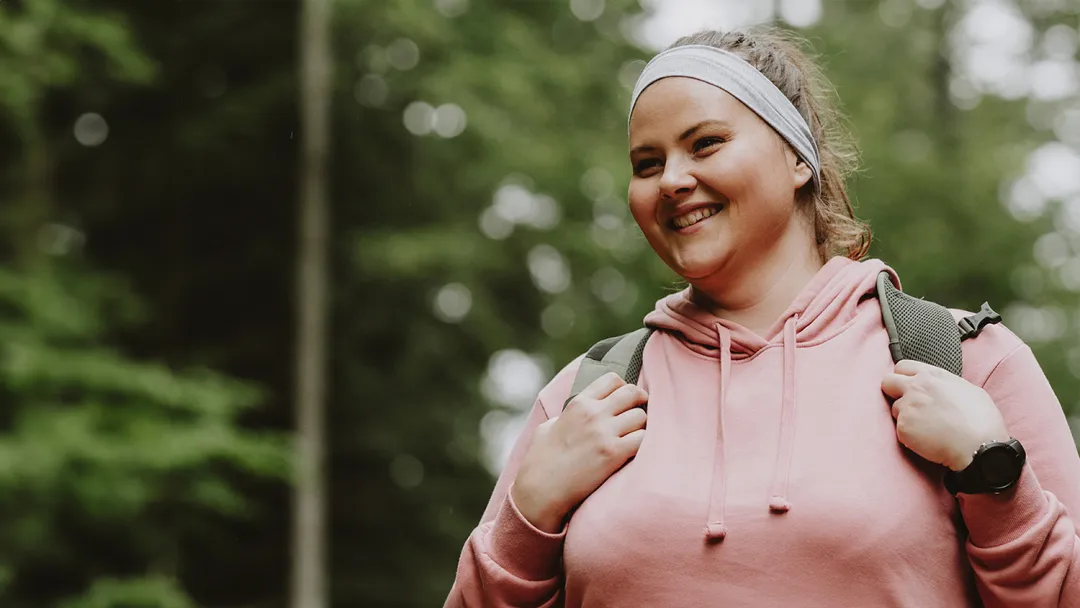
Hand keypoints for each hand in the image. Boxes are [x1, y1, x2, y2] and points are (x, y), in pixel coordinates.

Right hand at [511, 372, 647, 532]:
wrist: (541, 490)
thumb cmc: (540, 461)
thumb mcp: (548, 428)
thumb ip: (565, 417)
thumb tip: (571, 417)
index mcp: (578, 403)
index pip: (612, 379)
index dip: (623, 388)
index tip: (625, 400)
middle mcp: (593, 413)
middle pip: (632, 393)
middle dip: (640, 402)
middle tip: (637, 416)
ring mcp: (604, 433)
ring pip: (641, 416)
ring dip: (641, 426)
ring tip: (634, 437)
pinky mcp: (614, 453)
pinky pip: (643, 438)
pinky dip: (642, 444)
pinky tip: (634, 452)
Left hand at [881, 360, 1009, 471]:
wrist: (978, 446)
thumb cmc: (981, 420)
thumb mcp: (968, 389)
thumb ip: (946, 384)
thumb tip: (940, 386)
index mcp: (932, 376)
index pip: (902, 366)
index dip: (903, 376)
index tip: (908, 385)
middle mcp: (915, 387)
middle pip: (887, 382)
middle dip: (892, 391)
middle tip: (907, 405)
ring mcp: (907, 406)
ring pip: (895, 409)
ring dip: (905, 417)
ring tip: (928, 427)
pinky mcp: (903, 427)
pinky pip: (900, 429)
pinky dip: (910, 435)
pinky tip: (928, 439)